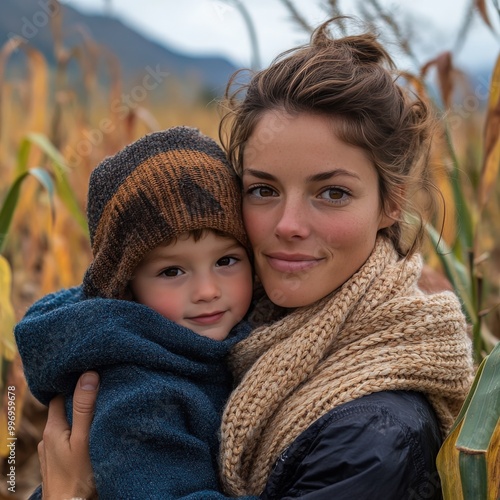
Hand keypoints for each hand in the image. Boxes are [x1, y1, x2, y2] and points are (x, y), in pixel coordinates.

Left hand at [38, 372, 99, 498]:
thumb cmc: (79, 477)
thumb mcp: (84, 438)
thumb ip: (85, 408)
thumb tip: (88, 374)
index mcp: (52, 428)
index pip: (60, 396)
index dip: (74, 386)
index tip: (92, 379)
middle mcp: (47, 439)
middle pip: (63, 411)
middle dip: (79, 403)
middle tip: (100, 396)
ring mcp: (51, 453)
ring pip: (66, 428)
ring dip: (79, 421)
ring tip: (99, 416)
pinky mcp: (58, 465)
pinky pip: (67, 442)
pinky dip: (78, 436)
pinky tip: (91, 438)